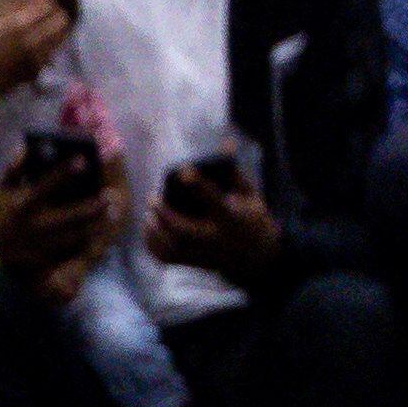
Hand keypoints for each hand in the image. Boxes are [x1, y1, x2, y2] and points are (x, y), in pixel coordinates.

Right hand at [0, 152, 121, 280]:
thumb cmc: (2, 211)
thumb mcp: (3, 189)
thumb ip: (15, 169)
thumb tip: (26, 148)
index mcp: (24, 205)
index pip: (46, 186)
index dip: (64, 173)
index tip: (83, 159)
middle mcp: (34, 224)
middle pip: (69, 216)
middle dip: (92, 206)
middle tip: (112, 194)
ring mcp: (42, 243)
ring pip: (76, 234)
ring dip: (97, 223)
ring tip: (114, 210)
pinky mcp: (48, 256)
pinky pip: (73, 247)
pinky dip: (90, 238)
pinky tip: (104, 228)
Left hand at [148, 158, 280, 283]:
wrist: (257, 259)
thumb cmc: (253, 221)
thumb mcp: (252, 197)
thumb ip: (235, 174)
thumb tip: (226, 144)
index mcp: (231, 218)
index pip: (214, 200)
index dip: (198, 185)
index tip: (184, 170)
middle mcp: (214, 238)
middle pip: (183, 229)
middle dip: (165, 212)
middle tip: (153, 197)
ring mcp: (201, 253)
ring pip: (169, 245)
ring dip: (155, 228)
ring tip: (150, 213)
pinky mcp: (191, 262)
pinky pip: (165, 256)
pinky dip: (152, 243)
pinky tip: (151, 229)